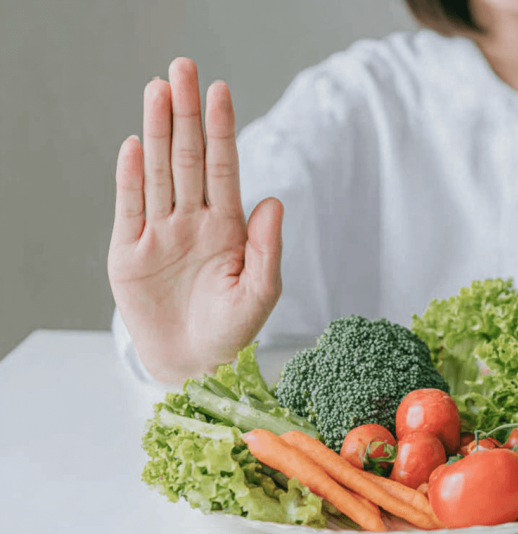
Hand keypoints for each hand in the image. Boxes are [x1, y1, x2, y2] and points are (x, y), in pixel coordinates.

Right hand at [108, 58, 282, 383]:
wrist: (195, 364)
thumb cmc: (233, 329)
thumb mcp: (260, 292)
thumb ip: (268, 248)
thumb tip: (274, 201)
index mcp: (227, 226)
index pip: (223, 167)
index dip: (222, 130)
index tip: (221, 91)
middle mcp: (192, 220)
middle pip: (188, 157)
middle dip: (186, 113)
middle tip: (183, 68)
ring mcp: (159, 233)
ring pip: (158, 172)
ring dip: (157, 131)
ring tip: (157, 90)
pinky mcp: (128, 253)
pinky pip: (129, 207)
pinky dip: (130, 177)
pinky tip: (135, 145)